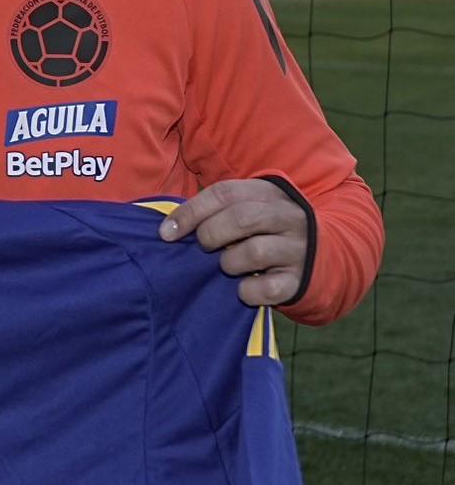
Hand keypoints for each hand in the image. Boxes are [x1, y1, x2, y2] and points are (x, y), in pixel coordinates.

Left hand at [159, 179, 307, 306]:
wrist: (319, 257)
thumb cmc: (264, 232)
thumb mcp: (246, 210)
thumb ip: (213, 213)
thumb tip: (167, 230)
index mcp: (269, 194)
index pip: (224, 193)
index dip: (190, 212)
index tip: (166, 233)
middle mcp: (288, 217)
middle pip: (241, 217)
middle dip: (210, 235)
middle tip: (204, 247)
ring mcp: (298, 248)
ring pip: (254, 251)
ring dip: (229, 263)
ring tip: (229, 266)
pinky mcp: (299, 280)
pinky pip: (267, 288)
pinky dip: (248, 291)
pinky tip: (244, 288)